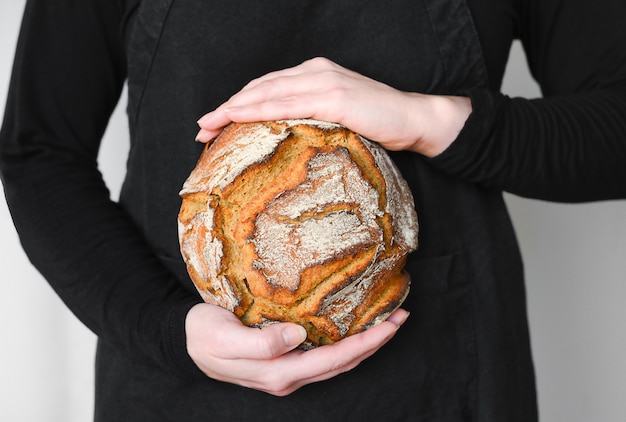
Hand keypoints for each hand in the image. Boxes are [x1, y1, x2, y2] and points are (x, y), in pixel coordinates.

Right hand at [185, 303, 409, 395]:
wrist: (185, 341)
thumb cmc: (202, 335)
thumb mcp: (224, 338)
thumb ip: (260, 343)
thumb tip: (298, 337)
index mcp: (278, 373)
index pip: (333, 360)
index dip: (365, 343)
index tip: (391, 324)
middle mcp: (288, 377)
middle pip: (342, 364)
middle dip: (374, 343)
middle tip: (401, 318)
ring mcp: (287, 371)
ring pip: (336, 363)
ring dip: (364, 344)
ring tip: (387, 323)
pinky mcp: (283, 361)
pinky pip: (323, 356)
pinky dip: (345, 343)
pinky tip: (353, 330)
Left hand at [195, 57, 470, 156]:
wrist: (415, 118)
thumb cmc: (378, 122)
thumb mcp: (338, 116)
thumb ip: (312, 118)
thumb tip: (286, 138)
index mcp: (315, 74)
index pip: (268, 87)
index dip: (238, 103)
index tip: (215, 121)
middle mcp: (315, 72)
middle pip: (260, 88)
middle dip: (228, 108)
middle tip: (202, 127)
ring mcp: (324, 82)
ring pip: (268, 94)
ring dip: (235, 110)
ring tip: (211, 127)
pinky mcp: (335, 97)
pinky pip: (289, 105)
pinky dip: (261, 112)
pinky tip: (242, 121)